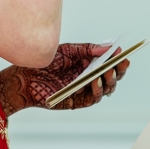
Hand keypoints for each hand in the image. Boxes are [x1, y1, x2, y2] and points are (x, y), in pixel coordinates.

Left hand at [0, 45, 128, 115]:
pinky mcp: (77, 101)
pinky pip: (93, 98)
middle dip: (118, 70)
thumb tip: (108, 47)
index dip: (118, 61)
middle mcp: (88, 79)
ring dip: (110, 80)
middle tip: (122, 63)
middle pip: (111, 78)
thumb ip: (88, 49)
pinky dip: (97, 89)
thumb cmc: (45, 63)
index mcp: (88, 66)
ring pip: (106, 89)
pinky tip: (96, 79)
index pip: (109, 64)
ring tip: (109, 69)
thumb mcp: (68, 50)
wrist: (25, 78)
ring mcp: (84, 91)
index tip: (124, 54)